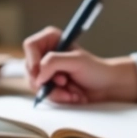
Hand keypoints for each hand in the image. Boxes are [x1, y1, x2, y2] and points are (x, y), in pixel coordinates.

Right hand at [22, 26, 136, 103]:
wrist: (106, 87)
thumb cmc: (96, 69)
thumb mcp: (76, 61)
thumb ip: (54, 63)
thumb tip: (37, 75)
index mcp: (51, 40)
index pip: (30, 45)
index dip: (33, 60)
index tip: (42, 73)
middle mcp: (46, 54)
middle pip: (30, 68)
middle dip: (47, 81)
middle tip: (64, 82)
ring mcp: (47, 71)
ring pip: (36, 84)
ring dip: (55, 92)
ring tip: (72, 91)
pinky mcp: (50, 86)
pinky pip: (44, 95)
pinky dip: (59, 98)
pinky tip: (72, 96)